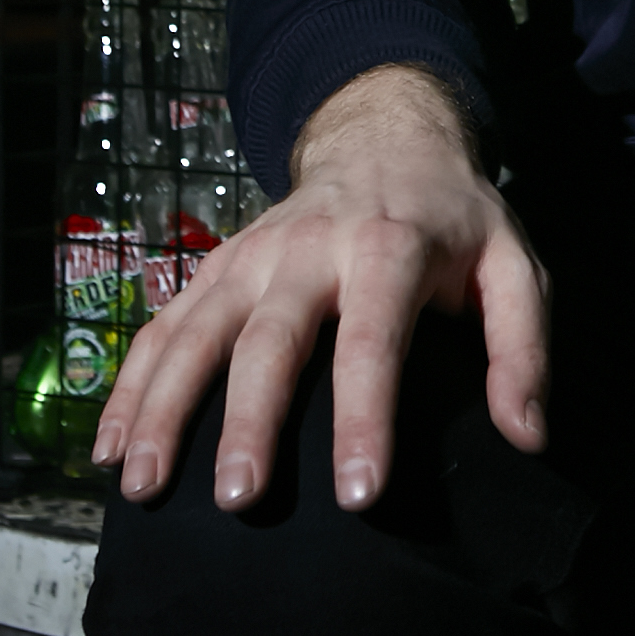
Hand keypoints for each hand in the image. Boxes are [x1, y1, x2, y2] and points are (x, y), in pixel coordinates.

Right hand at [93, 64, 548, 514]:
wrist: (384, 135)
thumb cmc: (453, 218)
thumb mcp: (513, 264)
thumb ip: (522, 347)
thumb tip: (524, 436)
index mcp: (387, 248)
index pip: (373, 341)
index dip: (364, 418)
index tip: (357, 494)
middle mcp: (307, 248)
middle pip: (270, 339)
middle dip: (250, 421)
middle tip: (240, 500)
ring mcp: (251, 257)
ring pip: (195, 331)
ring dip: (165, 408)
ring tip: (145, 485)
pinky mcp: (215, 268)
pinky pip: (162, 325)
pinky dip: (129, 386)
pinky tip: (110, 449)